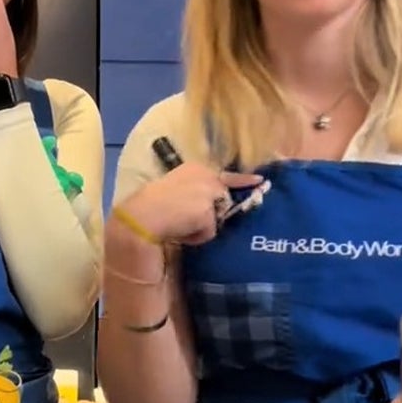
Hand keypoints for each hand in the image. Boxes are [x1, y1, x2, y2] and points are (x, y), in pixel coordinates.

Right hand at [115, 163, 265, 246]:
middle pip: (223, 197)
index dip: (243, 179)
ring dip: (203, 224)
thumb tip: (209, 209)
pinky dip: (198, 235)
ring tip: (180, 224)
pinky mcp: (208, 211)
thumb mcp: (175, 190)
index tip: (260, 180)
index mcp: (193, 168)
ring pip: (217, 216)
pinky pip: (210, 231)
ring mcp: (208, 192)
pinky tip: (182, 231)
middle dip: (214, 210)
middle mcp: (205, 175)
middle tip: (189, 218)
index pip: (225, 175)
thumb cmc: (152, 205)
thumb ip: (194, 192)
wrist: (142, 217)